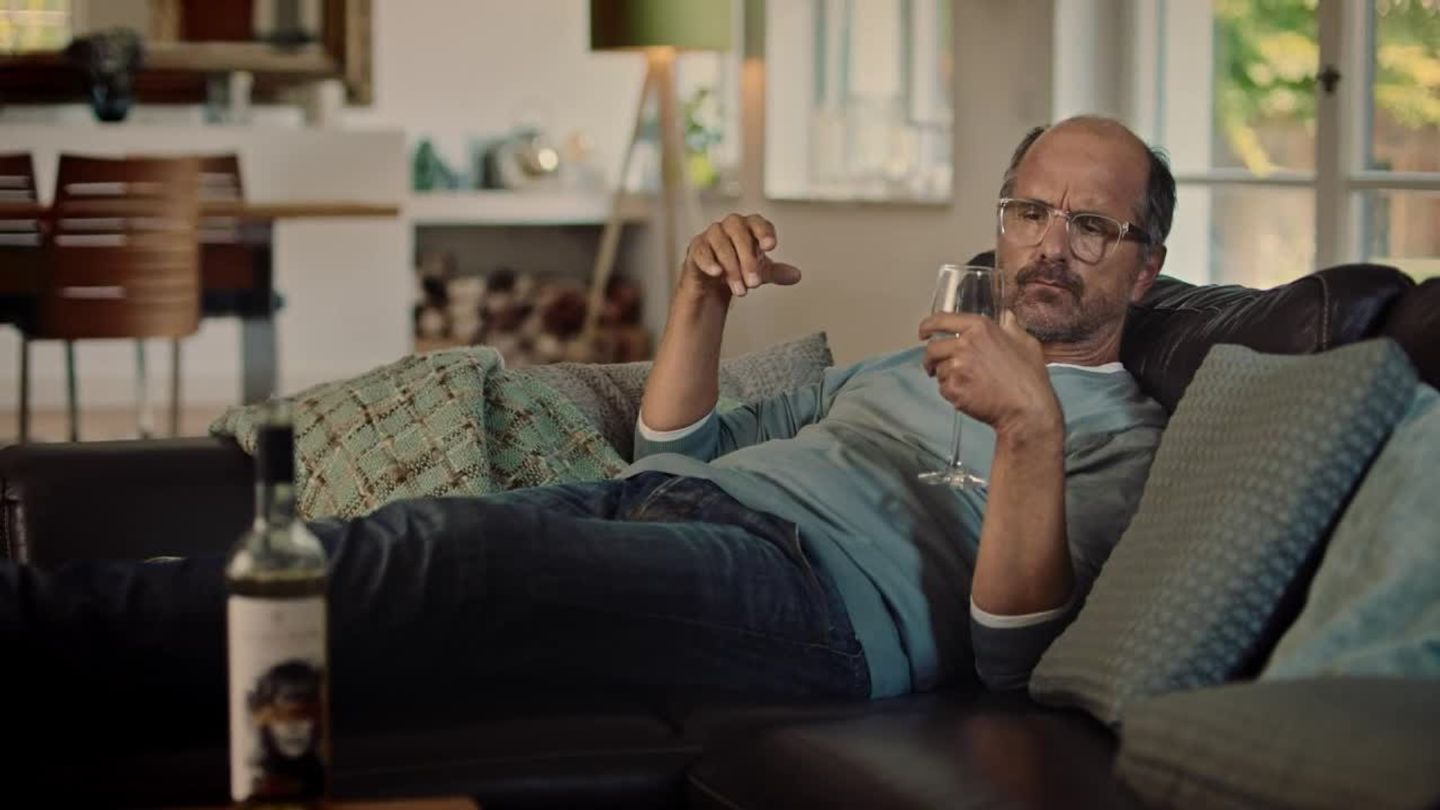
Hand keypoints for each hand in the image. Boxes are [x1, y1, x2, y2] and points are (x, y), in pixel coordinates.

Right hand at [683, 213, 801, 298]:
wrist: (712, 287)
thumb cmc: (738, 271)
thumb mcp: (760, 273)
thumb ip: (776, 272)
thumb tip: (796, 275)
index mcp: (748, 228)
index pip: (757, 222)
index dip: (764, 232)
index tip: (770, 247)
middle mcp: (729, 227)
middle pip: (739, 231)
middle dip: (748, 257)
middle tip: (755, 283)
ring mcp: (710, 236)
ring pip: (721, 243)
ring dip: (732, 267)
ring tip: (741, 290)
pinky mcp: (695, 250)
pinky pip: (701, 251)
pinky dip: (709, 261)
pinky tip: (717, 273)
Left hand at [919, 310, 1061, 437]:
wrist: (1027, 409)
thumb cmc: (1030, 377)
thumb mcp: (1027, 343)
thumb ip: (1012, 328)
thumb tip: (1006, 317)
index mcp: (980, 327)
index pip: (941, 320)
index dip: (928, 326)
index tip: (923, 333)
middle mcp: (965, 343)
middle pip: (932, 348)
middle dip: (930, 359)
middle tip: (934, 367)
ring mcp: (957, 366)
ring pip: (938, 370)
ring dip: (946, 377)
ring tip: (965, 384)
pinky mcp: (953, 388)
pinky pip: (943, 389)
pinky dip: (952, 393)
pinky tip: (968, 395)